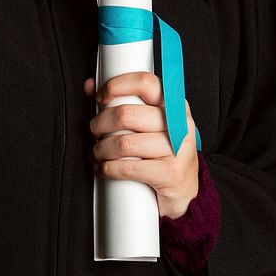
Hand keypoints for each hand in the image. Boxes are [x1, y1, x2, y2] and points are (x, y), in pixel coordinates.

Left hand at [84, 72, 198, 219]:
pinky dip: (108, 169)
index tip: (101, 97)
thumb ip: (121, 101)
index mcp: (174, 105)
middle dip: (100, 124)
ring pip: (124, 143)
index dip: (117, 86)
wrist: (186, 192)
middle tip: (94, 131)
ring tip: (98, 152)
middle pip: (126, 114)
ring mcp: (178, 149)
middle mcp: (179, 124)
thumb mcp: (149, 123)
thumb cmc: (162, 151)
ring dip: (101, 149)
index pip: (145, 83)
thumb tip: (90, 86)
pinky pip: (129, 168)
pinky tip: (103, 168)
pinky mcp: (171, 173)